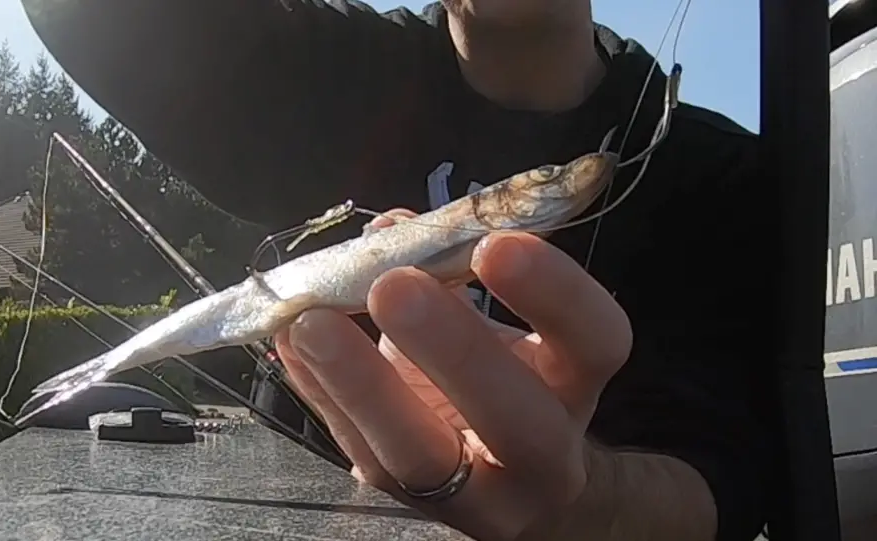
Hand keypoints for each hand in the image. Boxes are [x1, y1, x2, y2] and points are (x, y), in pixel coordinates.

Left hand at [273, 209, 632, 540]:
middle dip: (454, 351)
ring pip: (420, 457)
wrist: (513, 480)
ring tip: (311, 324)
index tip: (497, 243)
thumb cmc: (505, 377)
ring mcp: (475, 496)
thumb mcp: (498, 321)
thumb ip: (452, 272)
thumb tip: (387, 228)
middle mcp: (544, 454)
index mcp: (576, 384)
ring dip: (361, 385)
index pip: (595, 342)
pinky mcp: (406, 505)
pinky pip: (359, 454)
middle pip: (517, 419)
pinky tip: (290, 345)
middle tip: (393, 287)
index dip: (554, 293)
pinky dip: (321, 395)